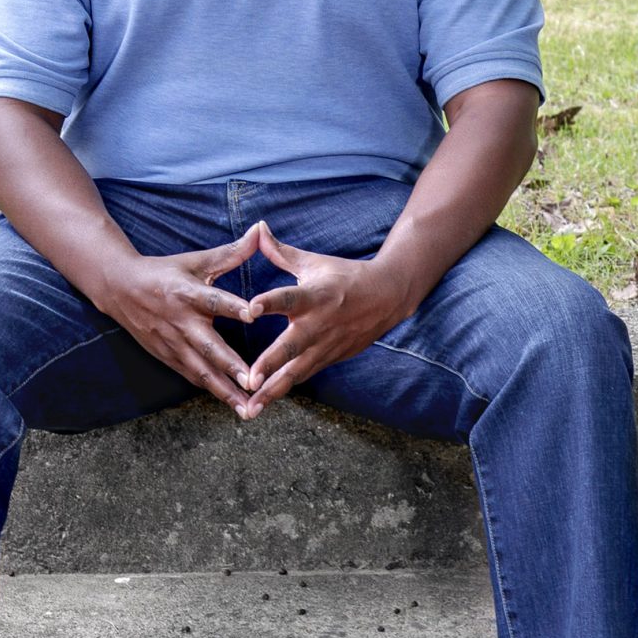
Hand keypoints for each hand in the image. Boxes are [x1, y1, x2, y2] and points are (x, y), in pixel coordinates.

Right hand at [93, 226, 260, 412]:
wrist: (120, 289)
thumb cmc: (165, 272)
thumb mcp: (196, 260)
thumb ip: (232, 252)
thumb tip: (261, 230)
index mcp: (188, 293)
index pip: (214, 300)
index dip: (233, 306)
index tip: (254, 314)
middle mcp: (180, 321)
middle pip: (208, 346)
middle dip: (231, 366)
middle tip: (253, 382)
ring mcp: (172, 343)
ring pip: (201, 370)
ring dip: (223, 389)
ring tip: (246, 407)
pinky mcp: (166, 356)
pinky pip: (191, 375)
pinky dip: (209, 389)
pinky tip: (229, 402)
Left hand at [235, 223, 421, 418]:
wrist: (388, 297)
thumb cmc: (344, 276)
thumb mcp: (314, 262)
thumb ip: (281, 252)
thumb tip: (257, 228)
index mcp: (313, 295)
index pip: (288, 297)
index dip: (269, 302)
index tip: (250, 309)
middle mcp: (318, 323)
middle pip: (290, 347)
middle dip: (269, 366)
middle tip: (249, 381)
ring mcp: (325, 345)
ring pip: (296, 372)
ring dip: (273, 390)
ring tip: (250, 409)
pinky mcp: (330, 358)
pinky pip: (303, 376)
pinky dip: (284, 390)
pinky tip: (263, 404)